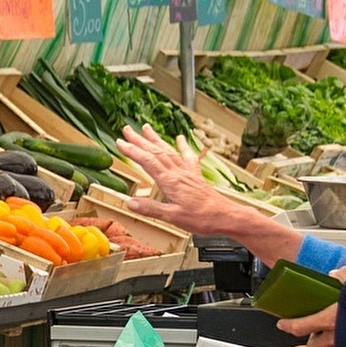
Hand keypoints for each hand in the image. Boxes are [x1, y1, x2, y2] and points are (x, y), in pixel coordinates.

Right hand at [117, 124, 233, 235]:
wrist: (225, 216)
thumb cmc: (202, 218)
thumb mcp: (172, 217)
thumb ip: (151, 209)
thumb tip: (131, 203)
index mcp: (171, 182)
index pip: (148, 161)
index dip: (133, 151)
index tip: (120, 142)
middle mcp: (179, 173)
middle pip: (156, 152)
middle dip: (140, 140)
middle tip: (127, 129)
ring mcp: (187, 173)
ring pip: (169, 152)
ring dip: (156, 140)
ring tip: (146, 128)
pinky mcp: (195, 176)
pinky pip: (187, 158)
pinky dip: (182, 147)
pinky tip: (180, 139)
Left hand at [278, 267, 345, 346]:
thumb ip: (344, 277)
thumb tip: (334, 274)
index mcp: (330, 321)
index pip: (300, 327)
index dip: (288, 326)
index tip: (282, 324)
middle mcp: (335, 340)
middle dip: (312, 339)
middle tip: (318, 330)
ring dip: (330, 346)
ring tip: (338, 334)